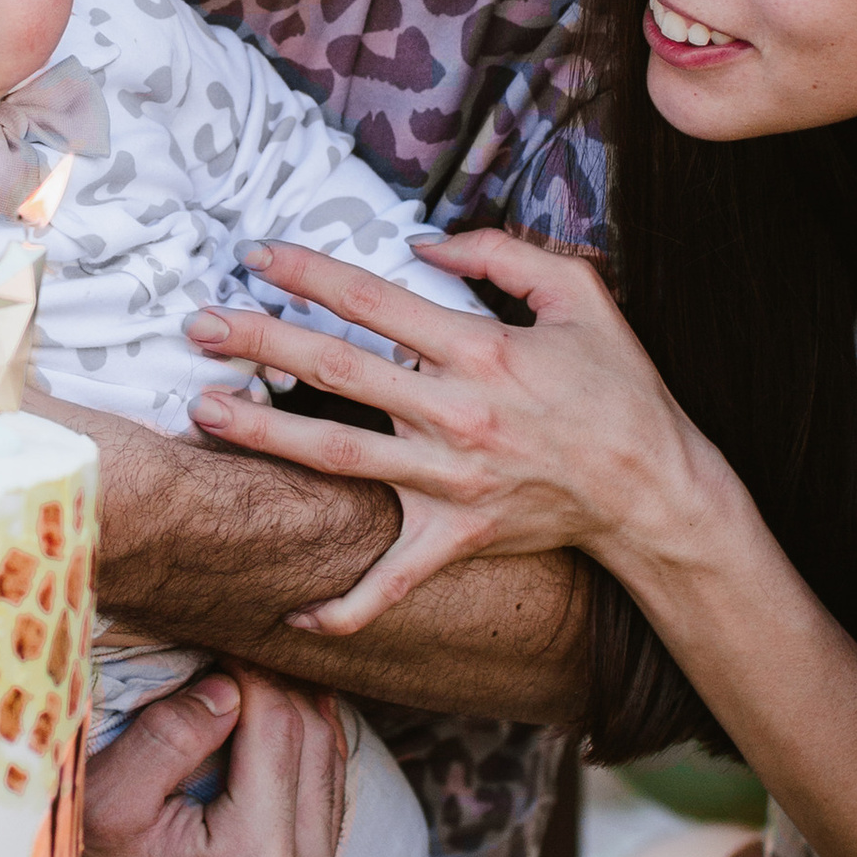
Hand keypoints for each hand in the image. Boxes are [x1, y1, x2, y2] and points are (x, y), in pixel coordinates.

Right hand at [72, 667, 346, 856]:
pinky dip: (302, 757)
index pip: (279, 723)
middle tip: (232, 653)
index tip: (217, 640)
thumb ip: (171, 735)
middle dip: (276, 687)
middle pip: (316, 739)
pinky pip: (327, 800)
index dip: (250, 670)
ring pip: (331, 764)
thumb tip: (229, 686)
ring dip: (295, 716)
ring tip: (245, 683)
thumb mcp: (108, 797)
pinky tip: (265, 730)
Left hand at [183, 232, 751, 637]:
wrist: (657, 490)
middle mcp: (455, 415)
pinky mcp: (455, 538)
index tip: (258, 255)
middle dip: (260, 343)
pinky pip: (392, 582)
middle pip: (337, 371)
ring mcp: (449, 483)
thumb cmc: (619, 388)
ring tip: (204, 410)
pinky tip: (294, 615)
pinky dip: (347, 605)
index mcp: (481, 350)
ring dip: (265, 434)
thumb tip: (426, 241)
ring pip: (338, 457)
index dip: (310, 273)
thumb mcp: (580, 295)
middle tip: (199, 324)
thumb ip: (503, 254)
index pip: (374, 301)